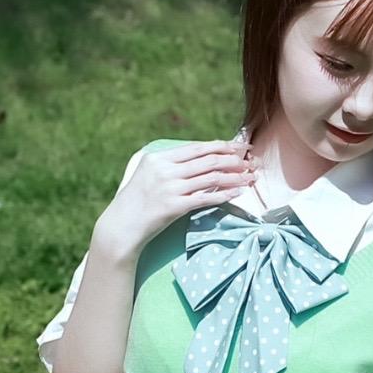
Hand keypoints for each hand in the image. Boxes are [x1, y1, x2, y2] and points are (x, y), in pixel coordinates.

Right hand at [95, 137, 256, 260]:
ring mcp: (170, 188)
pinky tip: (237, 193)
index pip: (196, 148)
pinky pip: (205, 198)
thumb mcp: (147, 175)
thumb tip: (197, 162)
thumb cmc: (136, 203)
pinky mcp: (174, 206)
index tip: (238, 146)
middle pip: (207, 160)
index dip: (220, 146)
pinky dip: (223, 194)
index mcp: (158, 158)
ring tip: (250, 177)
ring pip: (210, 177)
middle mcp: (165, 170)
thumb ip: (169, 166)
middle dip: (233, 159)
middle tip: (251, 160)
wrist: (122, 226)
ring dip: (234, 177)